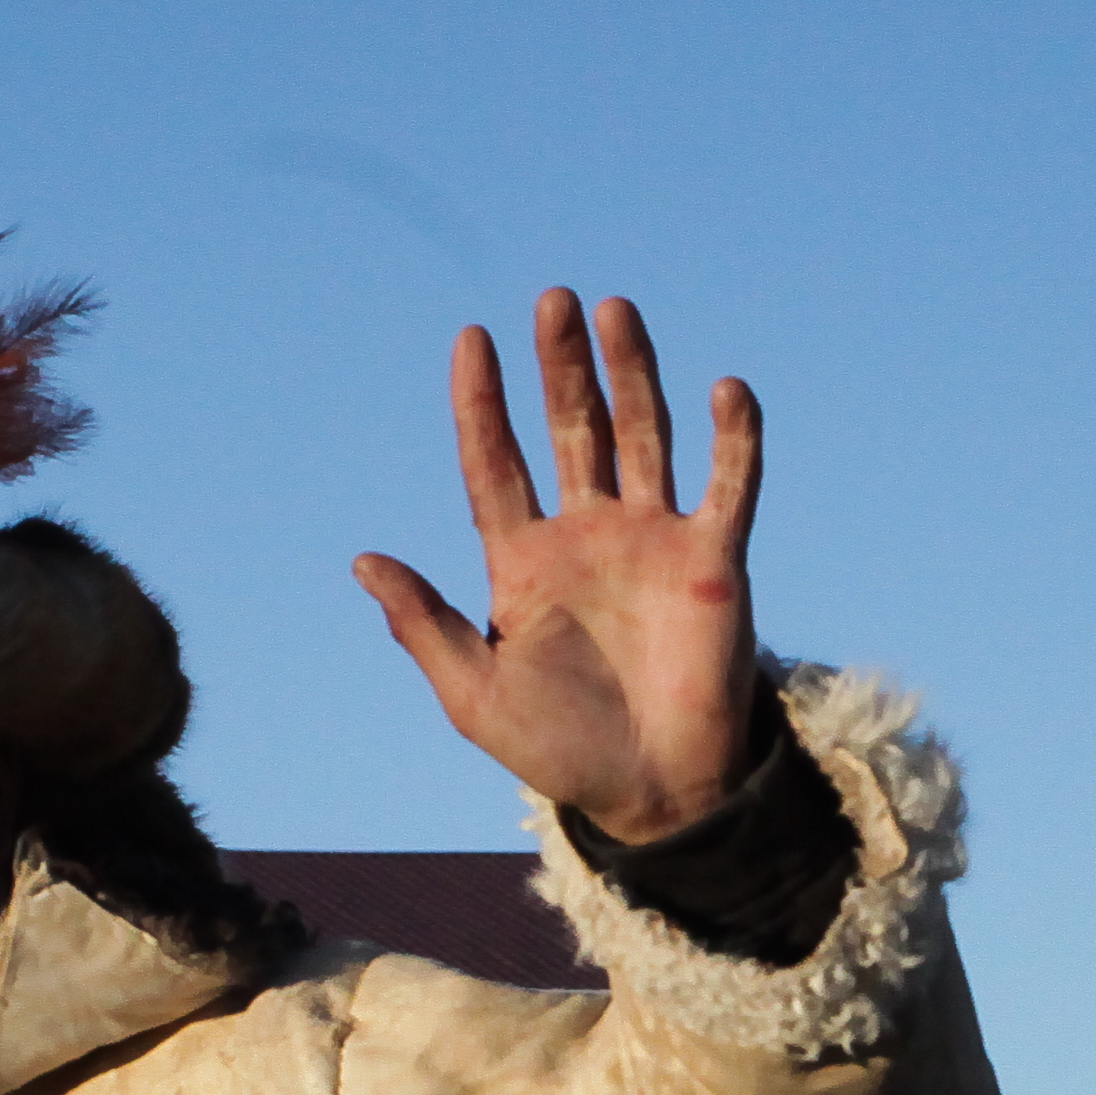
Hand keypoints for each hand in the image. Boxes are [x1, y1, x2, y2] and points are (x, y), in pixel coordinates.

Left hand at [355, 288, 767, 843]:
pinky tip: (725, 388)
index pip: (494, 463)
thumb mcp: (474, 694)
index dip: (481, 403)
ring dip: (632, 373)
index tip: (470, 340)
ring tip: (614, 311)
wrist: (656, 793)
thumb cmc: (560, 751)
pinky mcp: (715, 561)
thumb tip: (361, 559)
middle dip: (562, 367)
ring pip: (644, 436)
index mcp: (523, 561)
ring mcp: (654, 541)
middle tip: (553, 301)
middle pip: (573, 429)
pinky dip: (733, 439)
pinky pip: (729, 486)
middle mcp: (587, 535)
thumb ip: (423, 624)